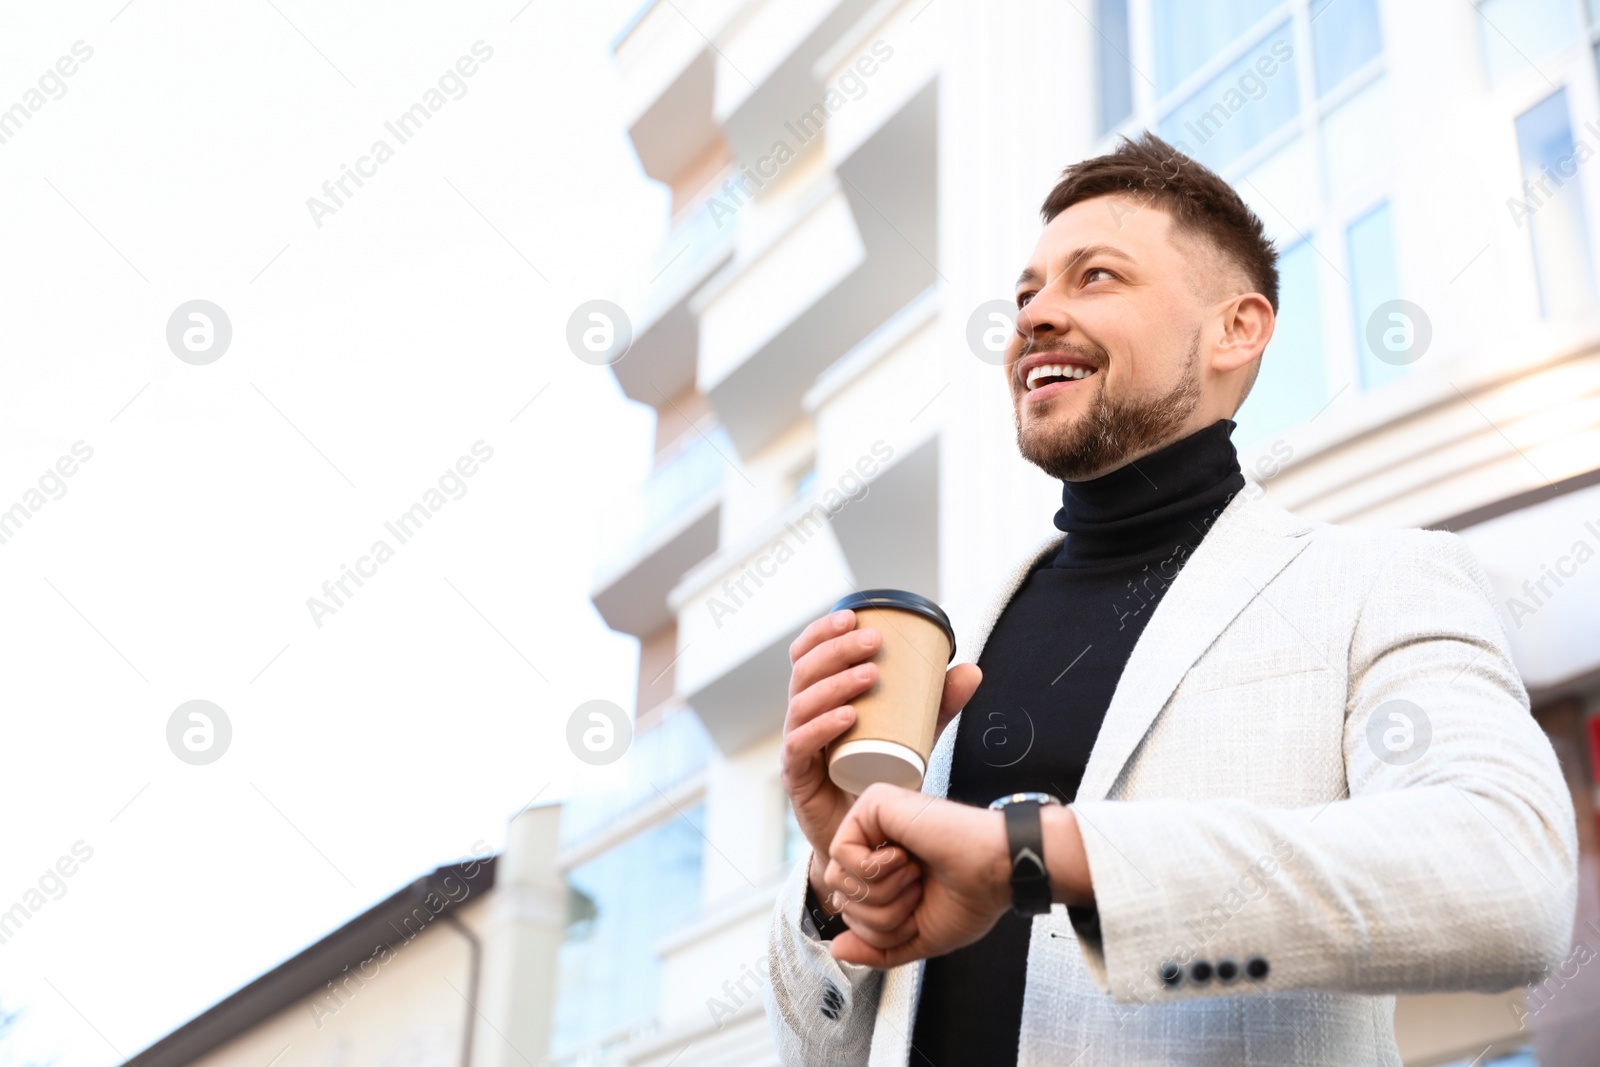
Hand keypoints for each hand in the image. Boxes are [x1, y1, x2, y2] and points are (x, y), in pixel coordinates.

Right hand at [781, 609, 980, 898]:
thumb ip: (936, 705)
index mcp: (819, 698)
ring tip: (869, 675)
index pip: (807, 655)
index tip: (853, 616)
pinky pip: (801, 746)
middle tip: (872, 641)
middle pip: (804, 672)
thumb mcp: (911, 734)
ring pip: (801, 704)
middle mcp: (801, 718)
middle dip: (835, 650)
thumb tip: (971, 669)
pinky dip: (823, 727)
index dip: (822, 632)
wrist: (861, 838)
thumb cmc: (878, 775)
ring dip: (834, 684)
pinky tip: (849, 717)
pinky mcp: (798, 778)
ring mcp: (796, 747)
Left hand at [823, 785, 1011, 968]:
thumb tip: (837, 949)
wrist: (996, 872)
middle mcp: (875, 841)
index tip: (916, 910)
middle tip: (917, 892)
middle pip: (839, 895)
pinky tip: (905, 857)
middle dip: (879, 915)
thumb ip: (874, 948)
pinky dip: (875, 869)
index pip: (848, 907)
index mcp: (884, 870)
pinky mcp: (874, 803)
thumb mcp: (915, 937)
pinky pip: (840, 851)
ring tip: (914, 875)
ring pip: (837, 877)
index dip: (877, 928)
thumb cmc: (970, 898)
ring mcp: (873, 820)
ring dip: (881, 892)